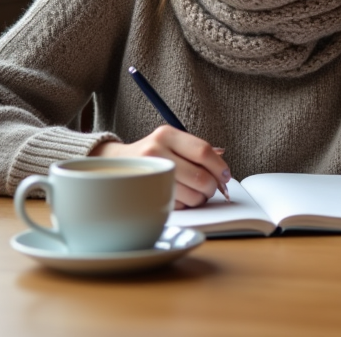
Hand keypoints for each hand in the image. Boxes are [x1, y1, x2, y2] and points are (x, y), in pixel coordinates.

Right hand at [92, 125, 230, 208]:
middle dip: (212, 187)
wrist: (115, 164)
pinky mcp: (144, 193)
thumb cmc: (151, 154)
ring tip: (194, 193)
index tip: (225, 176)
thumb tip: (223, 166)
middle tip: (211, 188)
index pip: (203, 151)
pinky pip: (177, 206)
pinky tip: (177, 196)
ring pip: (191, 195)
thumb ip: (197, 150)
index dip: (219, 166)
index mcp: (167, 134)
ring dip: (199, 199)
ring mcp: (149, 173)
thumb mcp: (171, 142)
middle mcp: (156, 151)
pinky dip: (184, 205)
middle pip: (200, 176)